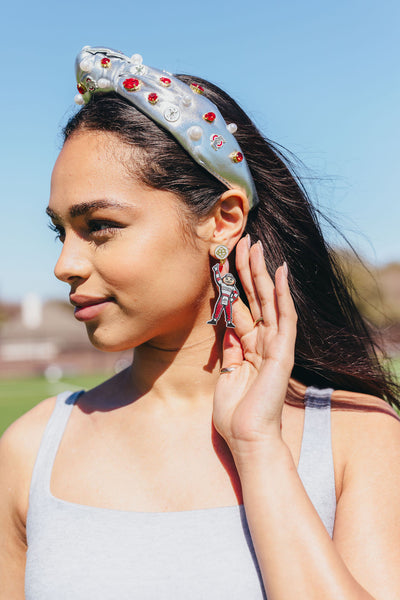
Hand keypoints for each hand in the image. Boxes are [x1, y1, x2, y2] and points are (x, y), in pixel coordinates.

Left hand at [212, 236, 296, 458]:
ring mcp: (276, 346)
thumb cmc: (235, 414)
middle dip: (248, 269)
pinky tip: (281, 273)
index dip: (231, 284)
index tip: (223, 260)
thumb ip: (230, 351)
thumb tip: (227, 332)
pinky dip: (283, 295)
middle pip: (255, 297)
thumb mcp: (227, 375)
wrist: (247, 438)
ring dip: (262, 272)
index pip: (240, 307)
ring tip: (256, 246)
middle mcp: (264, 341)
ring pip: (269, 301)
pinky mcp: (283, 353)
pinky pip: (285, 318)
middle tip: (242, 241)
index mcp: (249, 346)